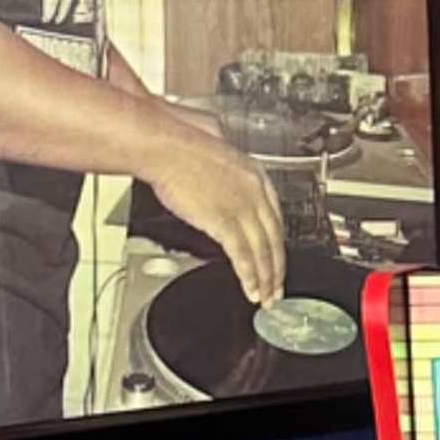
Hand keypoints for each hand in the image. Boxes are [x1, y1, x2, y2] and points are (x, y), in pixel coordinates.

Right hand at [144, 121, 288, 308]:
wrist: (163, 145)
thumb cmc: (178, 142)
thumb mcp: (218, 151)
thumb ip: (225, 165)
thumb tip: (222, 171)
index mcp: (255, 174)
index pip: (275, 217)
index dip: (276, 243)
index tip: (275, 257)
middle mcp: (255, 191)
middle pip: (274, 238)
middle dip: (276, 268)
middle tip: (276, 287)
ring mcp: (242, 207)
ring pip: (262, 251)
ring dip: (266, 279)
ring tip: (265, 297)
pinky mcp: (225, 221)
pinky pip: (243, 256)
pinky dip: (249, 277)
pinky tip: (251, 290)